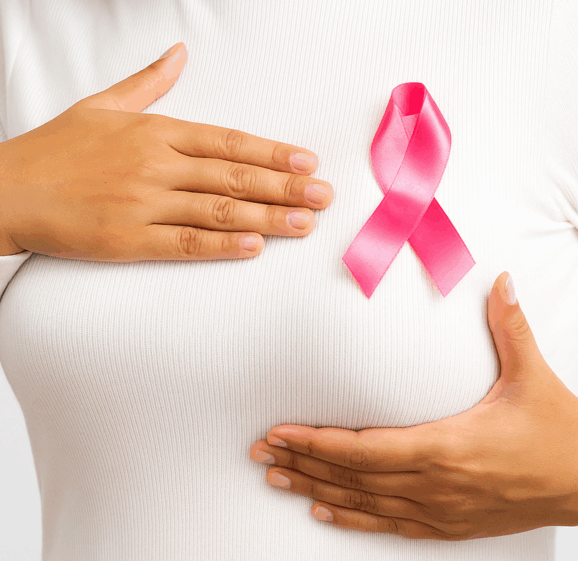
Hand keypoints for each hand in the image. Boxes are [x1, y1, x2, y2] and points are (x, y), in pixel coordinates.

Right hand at [0, 42, 332, 258]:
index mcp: (151, 130)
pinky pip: (182, 242)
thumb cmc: (50, 148)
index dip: (271, 152)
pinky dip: (221, 245)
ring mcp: (139, 203)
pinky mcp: (124, 239)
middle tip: (326, 196)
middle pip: (232, 174)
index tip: (307, 161)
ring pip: (217, 209)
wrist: (3, 190)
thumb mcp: (99, 105)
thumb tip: (179, 51)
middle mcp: (152, 164)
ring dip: (267, 217)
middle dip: (285, 186)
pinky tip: (253, 247)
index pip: (226, 140)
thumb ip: (146, 82)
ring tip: (305, 224)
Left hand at [248, 271, 577, 539]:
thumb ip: (509, 328)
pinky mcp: (449, 525)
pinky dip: (353, 518)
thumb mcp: (534, 378)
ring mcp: (441, 510)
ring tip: (276, 478)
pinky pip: (390, 525)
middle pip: (352, 477)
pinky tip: (323, 512)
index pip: (364, 448)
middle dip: (301, 463)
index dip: (316, 443)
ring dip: (316, 490)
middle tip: (258, 452)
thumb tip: (499, 280)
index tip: (279, 432)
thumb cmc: (561, 435)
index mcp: (447, 446)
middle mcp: (436, 484)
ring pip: (364, 503)